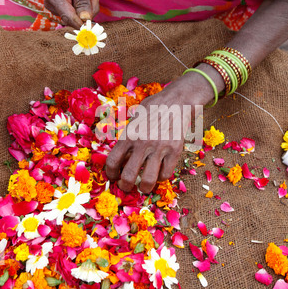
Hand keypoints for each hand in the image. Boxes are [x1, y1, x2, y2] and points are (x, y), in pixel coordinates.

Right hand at [44, 0, 98, 27]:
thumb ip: (82, 0)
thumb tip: (85, 19)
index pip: (68, 17)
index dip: (82, 22)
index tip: (94, 23)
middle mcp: (52, 5)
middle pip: (74, 19)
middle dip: (88, 10)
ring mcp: (56, 8)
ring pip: (78, 18)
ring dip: (88, 8)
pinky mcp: (63, 10)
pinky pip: (78, 15)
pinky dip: (86, 7)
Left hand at [105, 73, 205, 193]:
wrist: (177, 100)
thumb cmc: (153, 108)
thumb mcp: (134, 118)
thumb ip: (127, 135)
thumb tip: (120, 155)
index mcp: (128, 135)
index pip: (112, 161)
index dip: (110, 173)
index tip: (113, 177)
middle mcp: (142, 143)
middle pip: (128, 175)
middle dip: (125, 186)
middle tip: (126, 187)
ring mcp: (159, 148)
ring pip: (148, 179)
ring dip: (144, 188)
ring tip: (143, 187)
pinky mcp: (174, 150)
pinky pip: (165, 174)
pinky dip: (161, 178)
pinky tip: (158, 174)